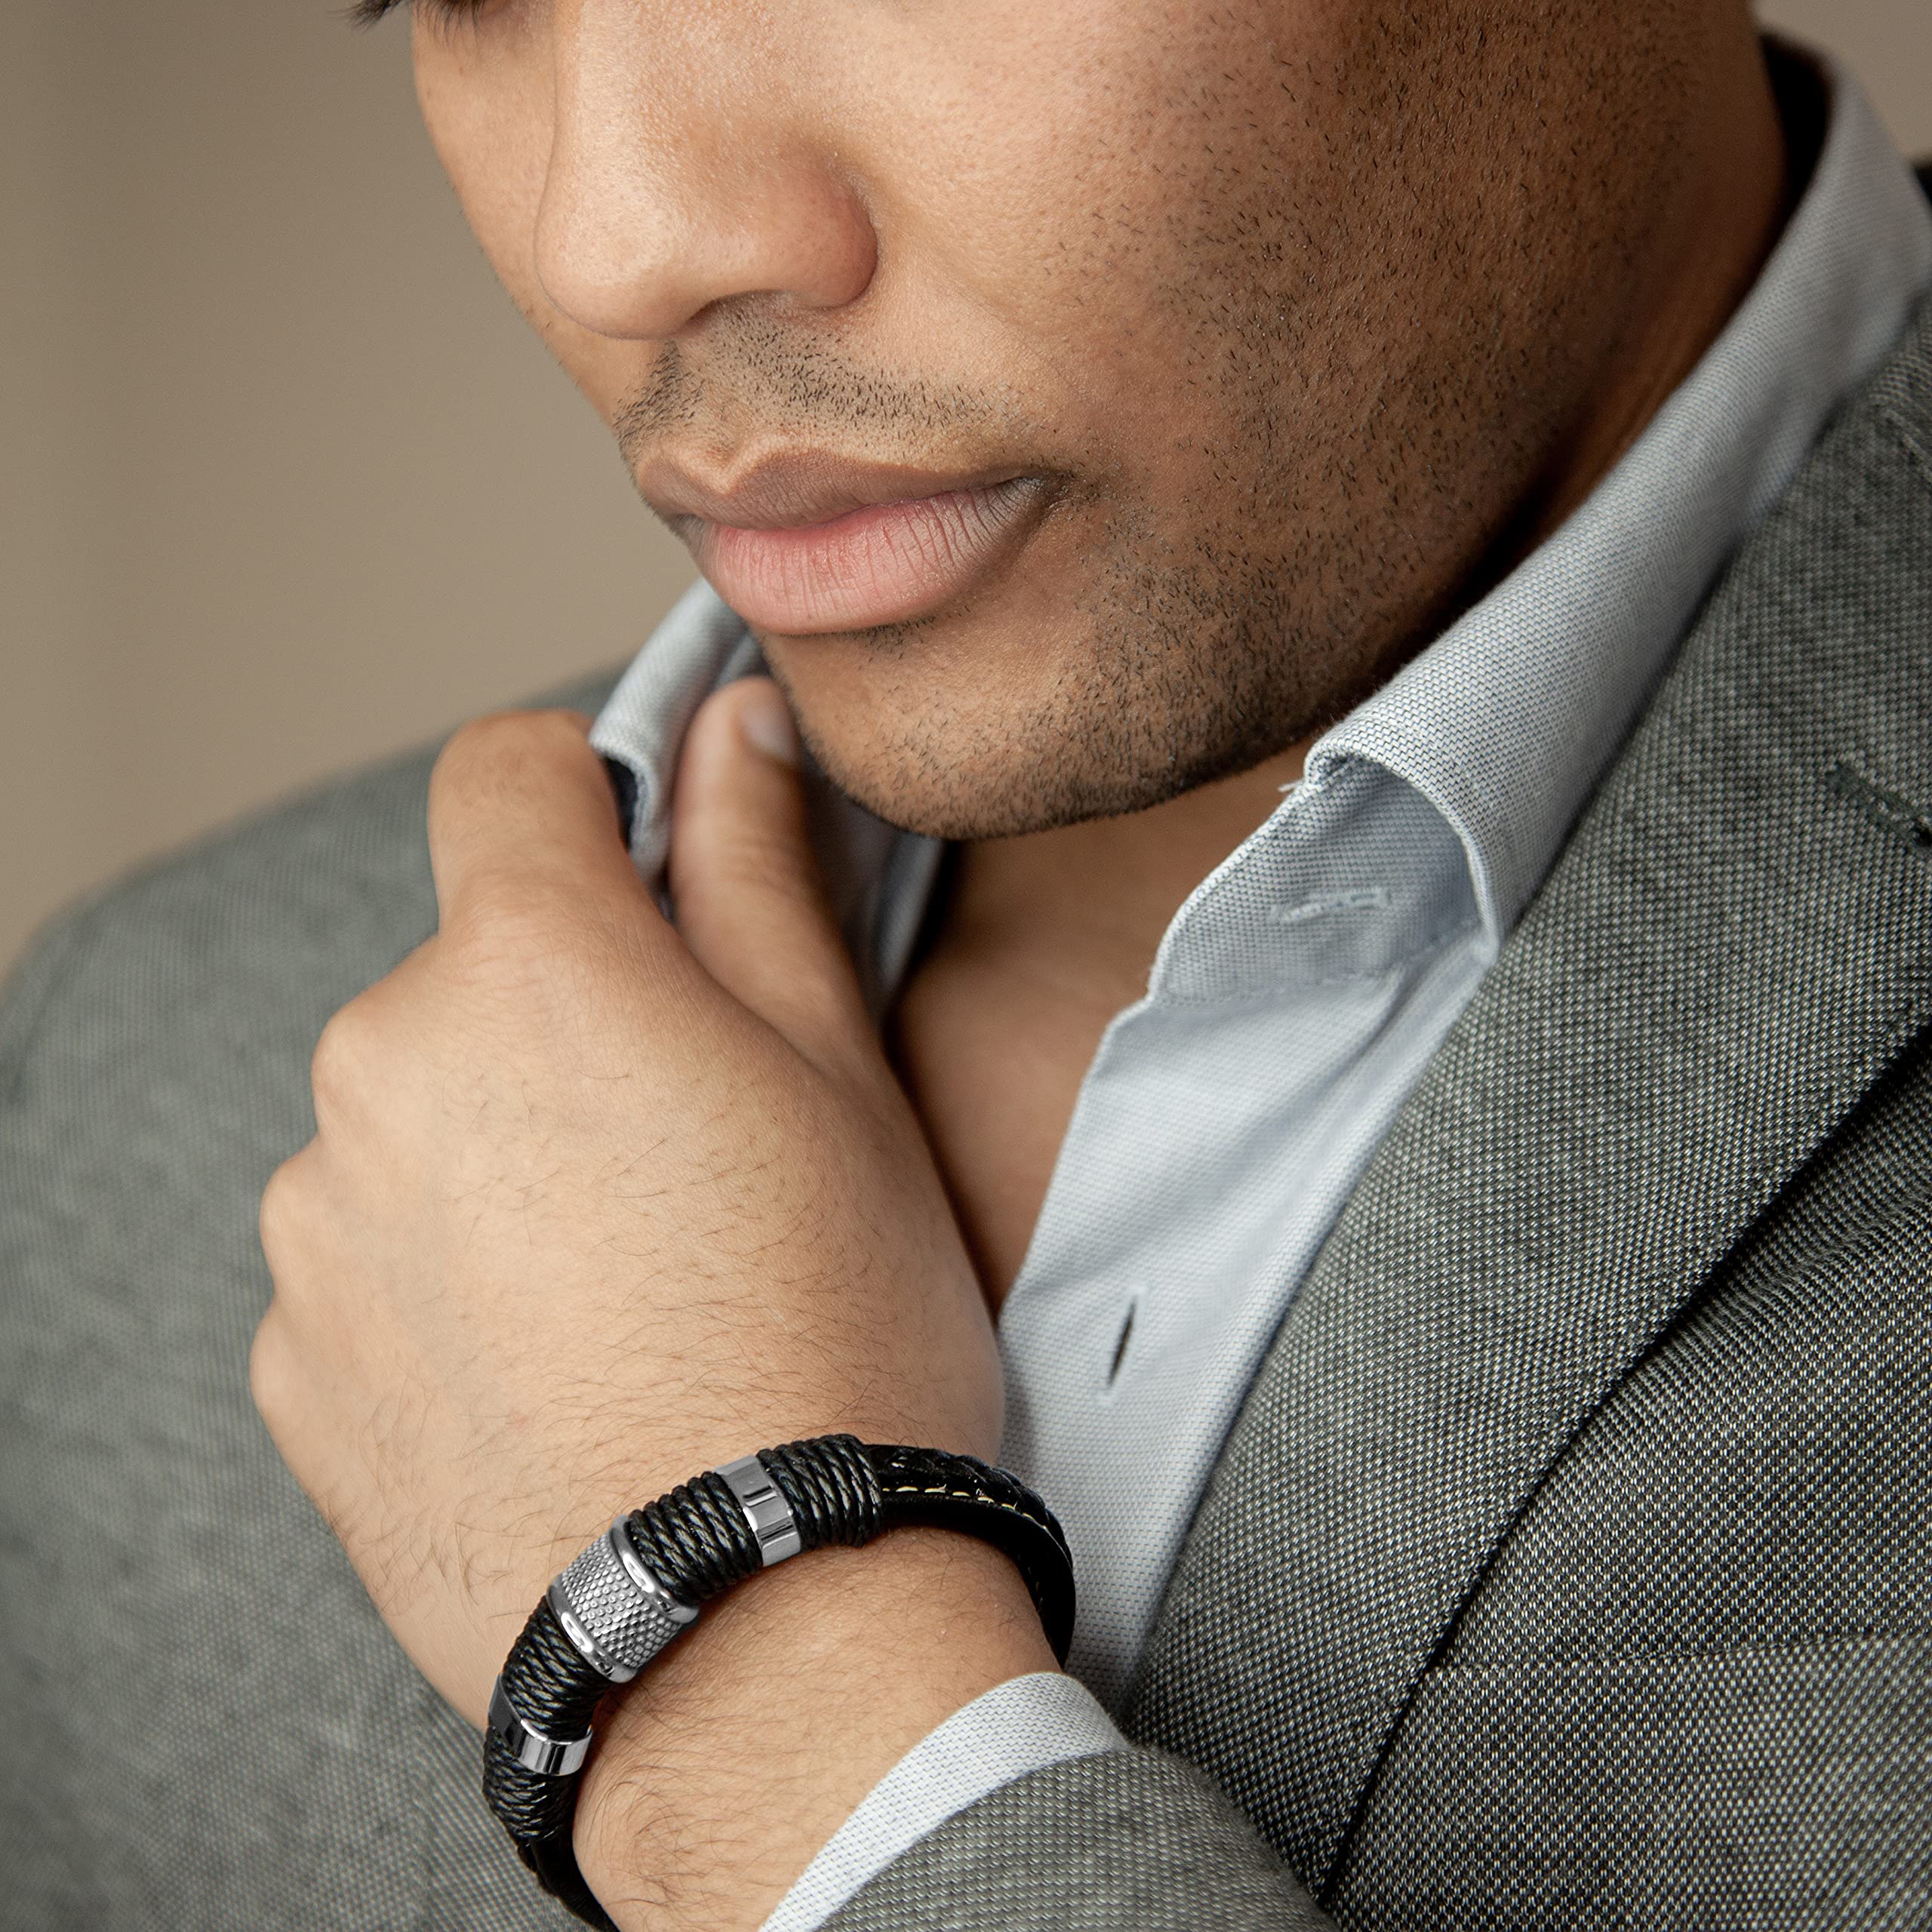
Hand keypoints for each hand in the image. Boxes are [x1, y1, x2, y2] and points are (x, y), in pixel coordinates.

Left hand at [250, 681, 1005, 1734]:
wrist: (756, 1634)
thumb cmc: (834, 1332)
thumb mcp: (837, 1074)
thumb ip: (760, 873)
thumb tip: (733, 727)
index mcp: (530, 969)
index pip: (505, 771)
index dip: (590, 797)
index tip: (651, 872)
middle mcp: (380, 1068)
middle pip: (468, 964)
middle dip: (565, 1008)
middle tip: (692, 1141)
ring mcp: (317, 1223)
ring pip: (413, 1112)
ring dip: (498, 1147)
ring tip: (627, 1279)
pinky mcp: (290, 1359)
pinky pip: (365, 1252)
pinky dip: (442, 1273)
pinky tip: (553, 1363)